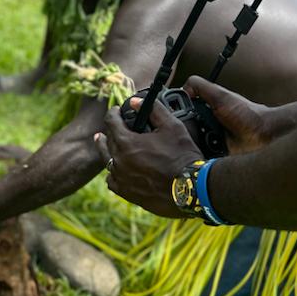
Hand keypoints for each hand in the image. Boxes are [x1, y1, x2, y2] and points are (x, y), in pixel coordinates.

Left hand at [94, 97, 203, 217]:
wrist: (192, 188)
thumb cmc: (183, 156)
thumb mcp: (172, 126)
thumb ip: (154, 110)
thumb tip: (136, 102)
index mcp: (126, 142)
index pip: (111, 121)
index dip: (113, 113)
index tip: (117, 110)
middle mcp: (119, 160)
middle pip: (107, 141)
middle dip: (110, 131)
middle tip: (112, 126)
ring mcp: (122, 178)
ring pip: (107, 161)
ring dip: (107, 150)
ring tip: (104, 144)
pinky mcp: (127, 193)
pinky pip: (112, 181)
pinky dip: (113, 173)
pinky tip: (116, 170)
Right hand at [183, 76, 288, 153]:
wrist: (262, 135)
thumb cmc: (247, 113)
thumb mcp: (221, 96)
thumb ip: (202, 87)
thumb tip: (183, 88)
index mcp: (206, 109)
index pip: (182, 109)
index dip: (174, 111)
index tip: (167, 114)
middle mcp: (206, 123)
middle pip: (183, 126)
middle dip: (179, 130)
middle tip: (176, 131)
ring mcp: (209, 138)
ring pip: (189, 141)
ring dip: (188, 142)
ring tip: (187, 142)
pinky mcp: (214, 153)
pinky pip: (200, 154)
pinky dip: (197, 153)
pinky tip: (197, 151)